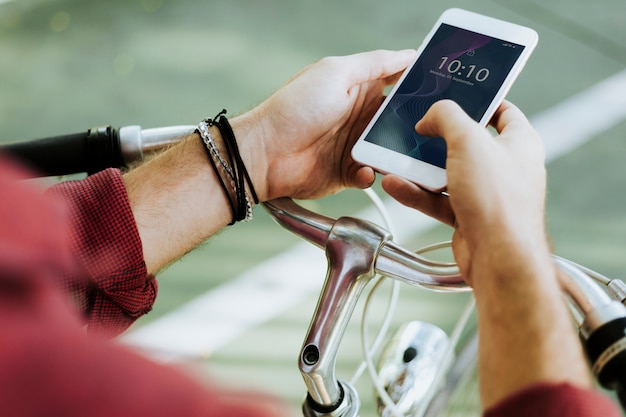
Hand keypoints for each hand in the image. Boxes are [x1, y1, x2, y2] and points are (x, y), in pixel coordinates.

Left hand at [235, 49, 416, 200]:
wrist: (265, 154)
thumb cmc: (293, 109)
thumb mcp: (335, 73)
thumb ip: (374, 63)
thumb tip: (407, 54)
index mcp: (359, 90)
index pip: (398, 86)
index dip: (418, 88)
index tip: (441, 91)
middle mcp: (360, 118)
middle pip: (399, 122)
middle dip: (414, 126)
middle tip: (430, 130)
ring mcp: (354, 146)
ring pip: (390, 151)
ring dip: (396, 154)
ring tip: (398, 155)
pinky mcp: (348, 172)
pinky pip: (371, 174)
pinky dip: (371, 173)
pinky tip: (364, 170)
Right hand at [381, 100, 546, 283]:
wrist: (498, 258)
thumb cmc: (497, 200)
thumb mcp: (468, 141)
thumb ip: (446, 117)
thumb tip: (430, 117)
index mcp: (520, 143)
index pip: (503, 112)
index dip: (480, 101)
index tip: (454, 96)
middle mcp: (505, 167)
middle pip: (468, 143)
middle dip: (438, 137)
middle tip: (417, 129)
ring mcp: (487, 194)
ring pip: (448, 173)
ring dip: (419, 168)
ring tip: (395, 159)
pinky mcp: (469, 216)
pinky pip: (439, 199)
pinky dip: (417, 193)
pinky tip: (395, 185)